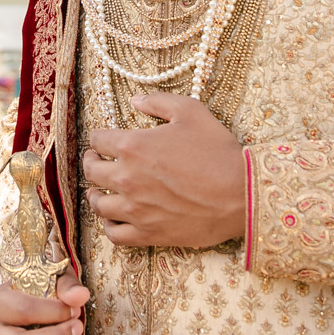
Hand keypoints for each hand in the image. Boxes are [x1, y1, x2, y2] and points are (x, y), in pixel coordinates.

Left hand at [82, 93, 245, 248]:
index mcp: (132, 146)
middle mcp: (127, 178)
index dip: (98, 138)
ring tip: (100, 190)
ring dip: (96, 194)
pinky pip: (114, 234)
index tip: (102, 140)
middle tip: (96, 160)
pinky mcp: (148, 233)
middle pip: (92, 172)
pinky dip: (108, 225)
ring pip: (98, 205)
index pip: (98, 140)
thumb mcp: (191, 111)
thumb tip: (135, 100)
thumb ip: (158, 102)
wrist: (242, 193)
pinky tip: (113, 217)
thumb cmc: (217, 150)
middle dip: (91, 162)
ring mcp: (136, 209)